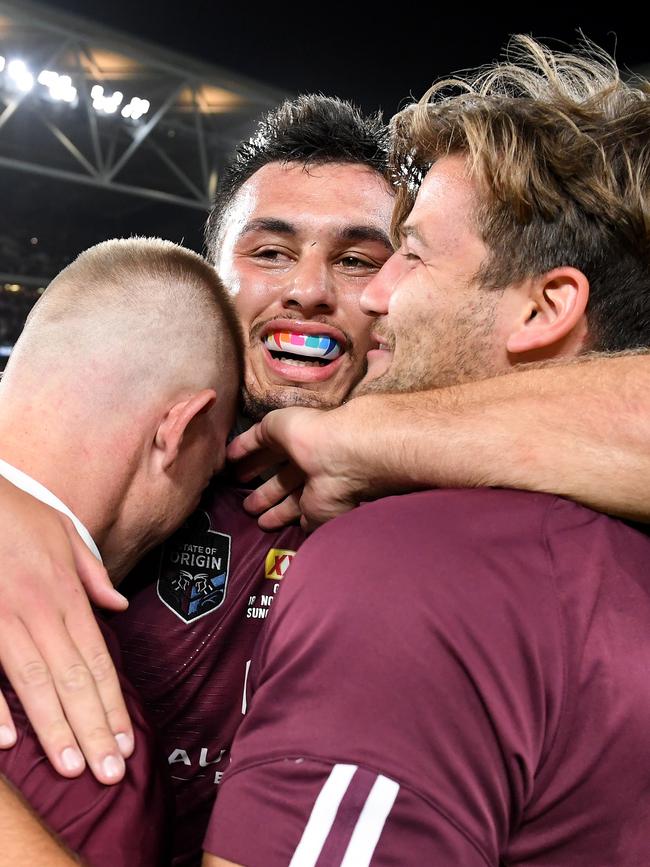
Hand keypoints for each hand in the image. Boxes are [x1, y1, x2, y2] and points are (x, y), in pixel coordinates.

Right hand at [0, 477, 132, 783]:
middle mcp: (37, 609)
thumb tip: (118, 606)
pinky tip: (7, 743)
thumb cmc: (12, 513)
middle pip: (72, 678)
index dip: (113, 703)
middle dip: (93, 729)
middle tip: (110, 774)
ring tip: (74, 768)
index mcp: (64, 592)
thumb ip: (91, 573)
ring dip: (54, 728)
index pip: (97, 659)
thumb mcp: (62, 531)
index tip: (126, 741)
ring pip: (33, 681)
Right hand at [228, 405, 367, 530]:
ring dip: (274, 511)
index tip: (234, 470)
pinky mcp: (320, 512)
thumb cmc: (305, 434)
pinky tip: (284, 530)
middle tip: (245, 504)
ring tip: (255, 520)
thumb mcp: (273, 424)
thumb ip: (257, 436)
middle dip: (264, 492)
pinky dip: (295, 524)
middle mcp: (307, 466)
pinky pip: (306, 520)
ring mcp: (315, 490)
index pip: (270, 452)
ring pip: (292, 503)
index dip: (252, 459)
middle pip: (281, 481)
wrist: (338, 457)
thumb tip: (239, 453)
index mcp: (297, 442)